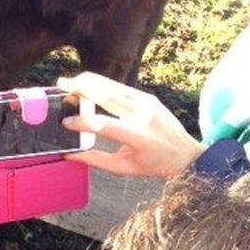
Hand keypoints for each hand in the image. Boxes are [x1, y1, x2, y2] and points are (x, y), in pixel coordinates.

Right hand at [59, 72, 205, 177]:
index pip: (105, 125)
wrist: (187, 153)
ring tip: (70, 82)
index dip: (83, 122)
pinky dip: (101, 85)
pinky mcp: (147, 96)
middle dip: (82, 89)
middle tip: (62, 85)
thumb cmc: (155, 164)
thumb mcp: (126, 168)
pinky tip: (87, 83)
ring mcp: (146, 102)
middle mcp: (143, 115)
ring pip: (112, 87)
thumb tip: (70, 154)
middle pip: (107, 96)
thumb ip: (96, 160)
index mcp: (138, 137)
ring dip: (88, 82)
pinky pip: (120, 87)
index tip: (65, 123)